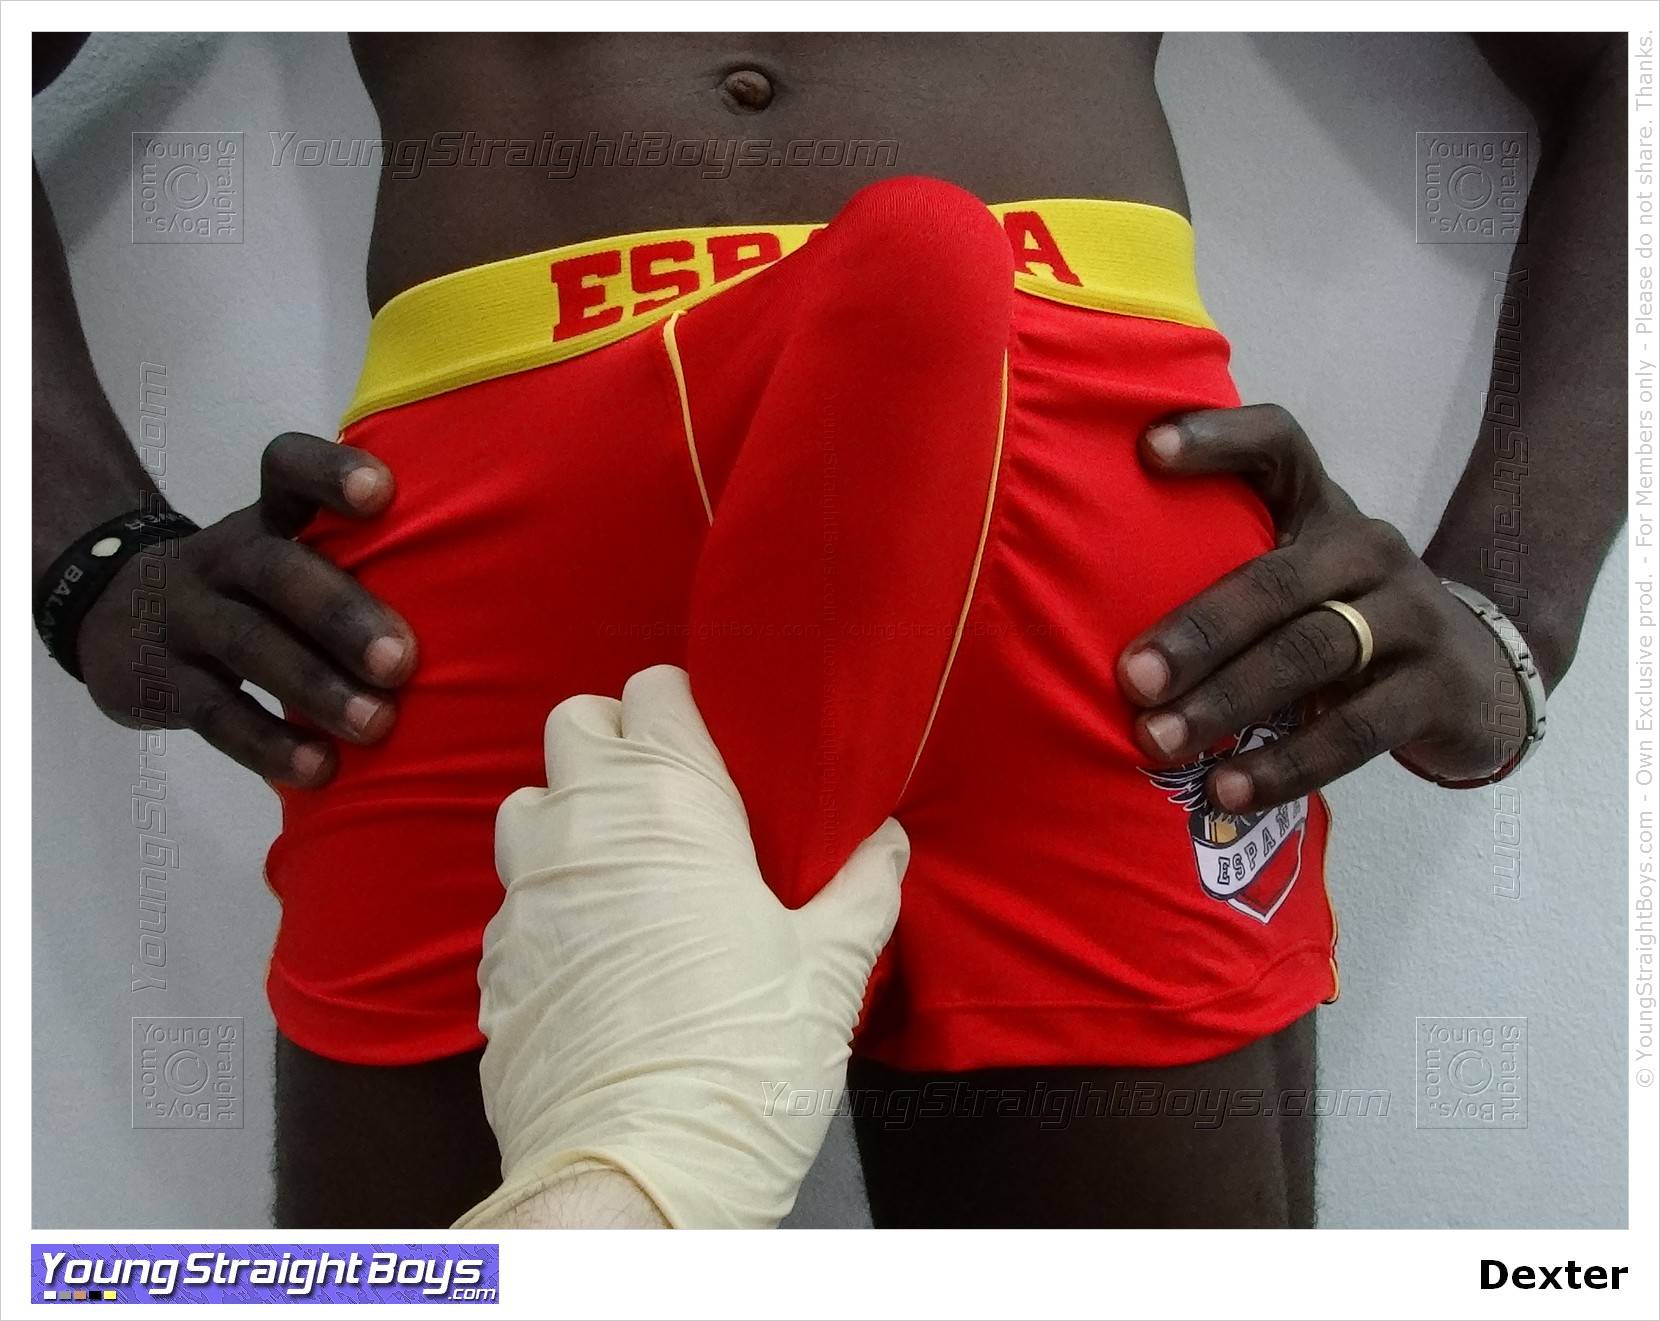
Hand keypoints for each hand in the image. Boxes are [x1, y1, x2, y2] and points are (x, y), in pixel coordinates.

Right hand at [77, 432, 415, 786]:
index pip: (287, 470)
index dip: (329, 473)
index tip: (382, 494)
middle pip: (278, 572)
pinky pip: (216, 714)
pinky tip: (319, 768)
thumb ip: (360, 564)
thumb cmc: (252, 590)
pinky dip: (269, 744)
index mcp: (268, 519)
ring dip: (317, 687)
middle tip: (403, 661)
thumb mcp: (288, 555)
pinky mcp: (163, 683)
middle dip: (344, 616)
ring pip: (250, 645)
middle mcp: (224, 559)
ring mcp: (187, 618)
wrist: (113, 614)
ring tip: (377, 725)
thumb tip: (490, 610)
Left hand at [459, 665, 907, 1229]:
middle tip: (675, 804)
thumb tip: (885, 841)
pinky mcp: (493, 962)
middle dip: (618, 745)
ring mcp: (524, 894)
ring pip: (529, 807)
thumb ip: (861, 887)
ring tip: (630, 875)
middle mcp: (580, 827)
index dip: (685, 712)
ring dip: (571, 819)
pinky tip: (598, 958)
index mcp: (666, 801)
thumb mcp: (829, 969)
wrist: (633, 1175)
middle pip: (575, 724)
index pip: (652, 690)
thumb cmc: (744, 1057)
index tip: (720, 753)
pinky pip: (514, 900)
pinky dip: (551, 905)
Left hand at [1117, 404, 1511, 811]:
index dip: (1218, 438)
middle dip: (1196, 631)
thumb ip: (1219, 568)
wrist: (1478, 677)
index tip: (1146, 449)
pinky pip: (1355, 729)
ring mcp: (1410, 615)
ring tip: (1160, 743)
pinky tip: (1228, 791)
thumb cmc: (1340, 620)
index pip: (1277, 446)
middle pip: (1275, 579)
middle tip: (1128, 679)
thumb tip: (1073, 607)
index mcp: (1320, 508)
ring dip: (1228, 701)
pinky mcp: (1435, 688)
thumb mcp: (1293, 578)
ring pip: (1311, 652)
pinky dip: (1287, 764)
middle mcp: (1367, 548)